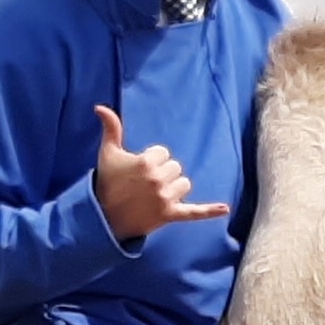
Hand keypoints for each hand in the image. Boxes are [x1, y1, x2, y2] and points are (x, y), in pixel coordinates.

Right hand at [92, 106, 231, 241]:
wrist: (105, 217)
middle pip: (176, 168)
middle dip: (163, 174)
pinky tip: (225, 209)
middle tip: (144, 184)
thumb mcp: (107, 152)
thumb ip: (111, 128)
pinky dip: (210, 211)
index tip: (138, 171)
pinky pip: (194, 212)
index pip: (163, 153)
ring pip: (185, 185)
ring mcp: (165, 198)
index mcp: (146, 162)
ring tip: (155, 195)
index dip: (152, 160)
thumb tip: (100, 107)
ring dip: (175, 188)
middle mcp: (158, 179)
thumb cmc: (107, 182)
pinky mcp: (170, 215)